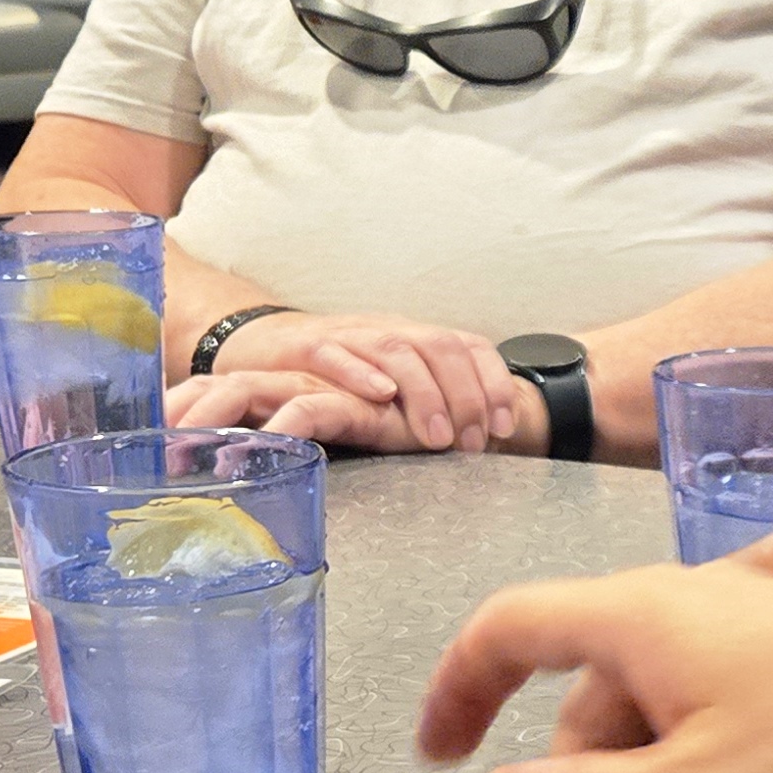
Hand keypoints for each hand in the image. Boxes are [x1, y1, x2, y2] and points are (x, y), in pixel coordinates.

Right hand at [207, 312, 517, 451]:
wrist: (265, 345)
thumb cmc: (339, 374)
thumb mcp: (393, 383)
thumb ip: (433, 400)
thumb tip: (488, 435)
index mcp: (417, 337)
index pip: (469, 347)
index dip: (494, 383)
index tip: (507, 427)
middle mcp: (390, 329)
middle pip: (440, 347)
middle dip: (465, 395)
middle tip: (471, 442)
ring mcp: (349, 335)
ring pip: (396, 349)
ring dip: (424, 393)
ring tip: (438, 435)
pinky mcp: (306, 346)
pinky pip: (336, 353)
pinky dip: (361, 373)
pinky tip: (381, 396)